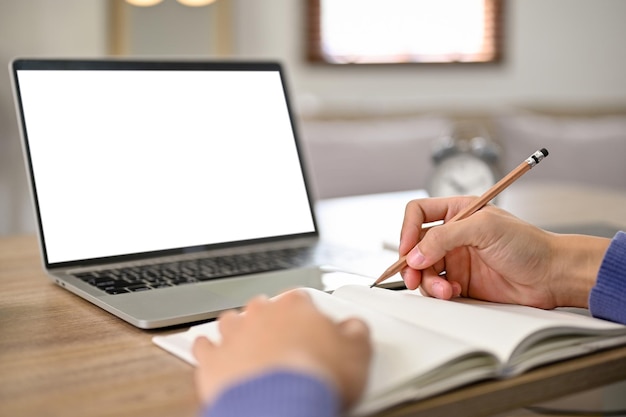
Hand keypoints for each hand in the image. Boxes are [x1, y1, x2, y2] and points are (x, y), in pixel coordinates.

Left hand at [192, 290, 371, 410]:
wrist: (279, 404)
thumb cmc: (315, 377)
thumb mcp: (357, 354)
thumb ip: (356, 333)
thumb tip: (356, 328)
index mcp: (296, 307)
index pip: (301, 298)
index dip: (307, 312)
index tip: (311, 324)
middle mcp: (262, 315)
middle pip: (263, 306)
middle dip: (269, 317)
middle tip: (279, 332)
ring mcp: (235, 335)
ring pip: (231, 321)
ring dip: (236, 327)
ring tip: (244, 337)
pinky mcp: (213, 360)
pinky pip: (204, 347)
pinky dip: (206, 348)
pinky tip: (209, 350)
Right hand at [399, 196, 608, 308]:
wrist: (551, 276)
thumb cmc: (528, 244)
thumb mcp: (484, 228)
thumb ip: (445, 237)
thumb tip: (415, 254)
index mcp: (457, 212)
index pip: (418, 214)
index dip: (407, 229)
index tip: (407, 249)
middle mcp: (453, 235)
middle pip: (416, 246)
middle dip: (412, 263)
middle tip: (413, 277)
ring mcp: (456, 259)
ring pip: (424, 270)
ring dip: (428, 282)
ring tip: (446, 290)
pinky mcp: (461, 282)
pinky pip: (437, 287)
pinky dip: (440, 292)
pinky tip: (455, 292)